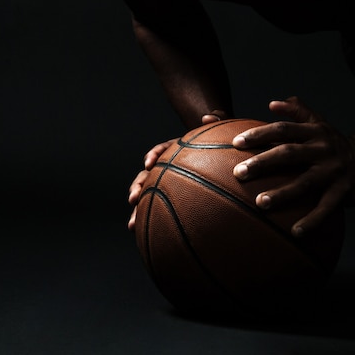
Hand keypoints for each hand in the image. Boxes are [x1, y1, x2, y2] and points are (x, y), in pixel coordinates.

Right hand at [127, 110, 228, 230]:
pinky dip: (153, 223)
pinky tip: (147, 237)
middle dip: (138, 187)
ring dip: (138, 211)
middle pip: (147, 176)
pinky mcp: (172, 198)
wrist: (222, 160)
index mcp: (176, 151)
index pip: (161, 150)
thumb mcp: (219, 132)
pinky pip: (160, 210)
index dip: (153, 156)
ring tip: (132, 225)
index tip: (149, 163)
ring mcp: (168, 183)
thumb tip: (208, 117)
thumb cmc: (221, 146)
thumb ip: (216, 121)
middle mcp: (168, 168)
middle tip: (133, 199)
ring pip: (149, 197)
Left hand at [232, 96, 354, 237]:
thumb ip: (297, 111)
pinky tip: (295, 232)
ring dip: (282, 194)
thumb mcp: (318, 122)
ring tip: (260, 203)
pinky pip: (326, 208)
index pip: (282, 130)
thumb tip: (273, 103)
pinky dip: (311, 221)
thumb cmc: (332, 142)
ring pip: (305, 182)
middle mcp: (322, 150)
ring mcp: (333, 171)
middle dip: (262, 163)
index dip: (259, 134)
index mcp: (313, 132)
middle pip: (289, 154)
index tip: (236, 143)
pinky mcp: (343, 192)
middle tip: (238, 173)